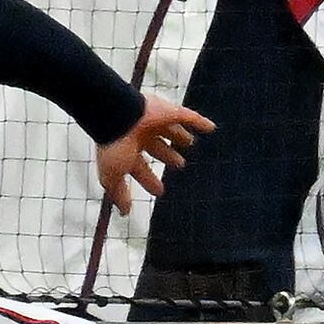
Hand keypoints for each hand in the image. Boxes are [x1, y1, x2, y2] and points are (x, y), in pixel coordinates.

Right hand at [97, 95, 212, 213]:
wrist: (118, 116)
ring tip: (190, 143)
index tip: (159, 191)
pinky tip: (211, 128)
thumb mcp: (113, 176)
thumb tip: (124, 212)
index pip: (141, 168)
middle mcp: (141, 136)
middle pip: (158, 148)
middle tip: (179, 165)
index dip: (149, 180)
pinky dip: (201, 123)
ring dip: (181, 137)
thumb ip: (120, 193)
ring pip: (171, 131)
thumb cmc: (114, 145)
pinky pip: (189, 116)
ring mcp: (156, 122)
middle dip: (168, 157)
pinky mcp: (170, 112)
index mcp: (128, 151)